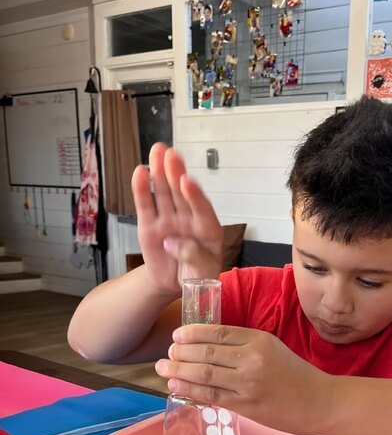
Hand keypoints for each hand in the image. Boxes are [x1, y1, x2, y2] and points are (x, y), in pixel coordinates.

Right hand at [132, 143, 223, 296]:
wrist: (175, 284)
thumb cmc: (196, 276)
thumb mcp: (202, 273)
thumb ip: (194, 256)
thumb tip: (174, 243)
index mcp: (207, 230)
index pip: (202, 210)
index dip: (195, 196)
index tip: (186, 181)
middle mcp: (188, 219)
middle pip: (182, 194)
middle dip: (176, 173)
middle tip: (170, 153)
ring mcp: (168, 220)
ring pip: (164, 194)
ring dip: (160, 172)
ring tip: (157, 151)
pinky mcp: (149, 225)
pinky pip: (146, 206)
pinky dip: (142, 190)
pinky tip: (140, 172)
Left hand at [155, 324, 334, 434]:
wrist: (320, 402)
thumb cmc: (296, 375)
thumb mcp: (273, 349)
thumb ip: (244, 346)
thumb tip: (208, 346)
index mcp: (258, 340)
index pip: (218, 332)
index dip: (192, 334)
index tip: (177, 336)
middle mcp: (251, 359)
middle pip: (206, 353)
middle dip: (180, 353)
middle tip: (166, 354)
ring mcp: (247, 383)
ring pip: (204, 374)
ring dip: (179, 372)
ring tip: (163, 370)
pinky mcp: (246, 405)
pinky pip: (211, 396)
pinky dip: (190, 391)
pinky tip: (177, 388)